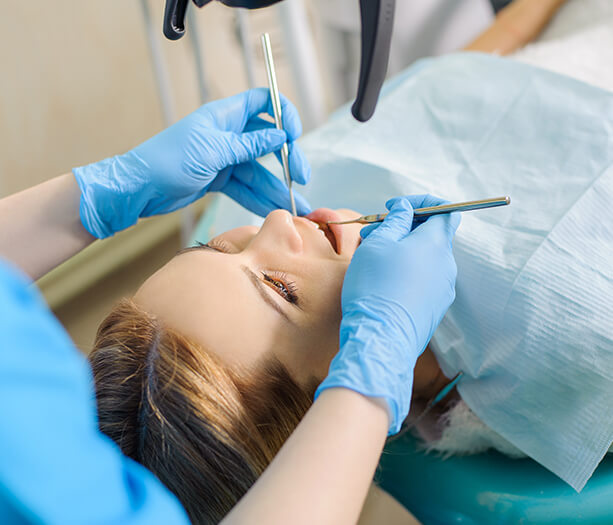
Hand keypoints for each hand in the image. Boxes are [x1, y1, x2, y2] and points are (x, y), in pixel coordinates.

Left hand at [74, 89, 310, 237]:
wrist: (140, 188)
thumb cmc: (168, 160)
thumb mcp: (214, 151)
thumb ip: (249, 145)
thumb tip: (281, 136)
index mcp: (225, 116)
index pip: (262, 103)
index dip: (283, 114)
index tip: (295, 135)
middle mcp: (228, 134)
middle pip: (268, 141)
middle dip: (287, 160)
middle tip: (301, 178)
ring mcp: (224, 158)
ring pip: (259, 171)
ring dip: (277, 187)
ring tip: (296, 206)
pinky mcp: (219, 179)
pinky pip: (246, 187)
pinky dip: (259, 198)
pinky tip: (274, 209)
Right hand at [315, 195, 460, 433]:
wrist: (381, 338)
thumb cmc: (376, 286)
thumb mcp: (379, 244)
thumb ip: (396, 221)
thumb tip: (406, 209)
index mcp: (436, 244)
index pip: (445, 210)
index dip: (421, 203)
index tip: (395, 207)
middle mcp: (447, 265)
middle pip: (432, 235)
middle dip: (403, 228)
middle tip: (373, 233)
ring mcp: (443, 289)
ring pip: (425, 259)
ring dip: (402, 251)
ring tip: (372, 258)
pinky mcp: (434, 309)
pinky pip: (424, 281)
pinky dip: (406, 272)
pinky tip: (382, 281)